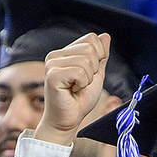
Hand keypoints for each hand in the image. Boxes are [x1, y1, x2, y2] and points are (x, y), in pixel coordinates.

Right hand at [34, 32, 110, 146]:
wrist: (67, 120)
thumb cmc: (79, 100)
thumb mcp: (96, 75)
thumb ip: (100, 56)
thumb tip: (105, 36)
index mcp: (65, 52)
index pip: (92, 39)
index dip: (98, 58)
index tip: (87, 75)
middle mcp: (55, 55)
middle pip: (90, 48)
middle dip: (94, 70)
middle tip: (81, 84)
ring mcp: (52, 64)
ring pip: (86, 61)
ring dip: (88, 79)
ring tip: (76, 88)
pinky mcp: (52, 75)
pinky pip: (80, 72)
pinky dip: (82, 84)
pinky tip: (72, 91)